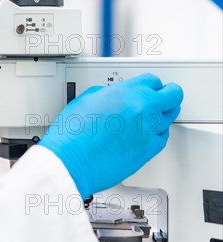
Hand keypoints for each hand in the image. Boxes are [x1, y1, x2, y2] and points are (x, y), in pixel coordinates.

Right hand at [38, 73, 183, 198]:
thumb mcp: (84, 100)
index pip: (152, 81)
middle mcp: (140, 108)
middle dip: (169, 95)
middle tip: (166, 97)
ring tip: (154, 116)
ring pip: (169, 117)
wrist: (69, 160)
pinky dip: (157, 134)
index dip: (151, 85)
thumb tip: (113, 96)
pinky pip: (162, 138)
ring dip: (163, 115)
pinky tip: (149, 133)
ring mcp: (146, 130)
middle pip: (172, 96)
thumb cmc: (71, 135)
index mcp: (123, 92)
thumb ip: (106, 94)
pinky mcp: (147, 150)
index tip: (151, 88)